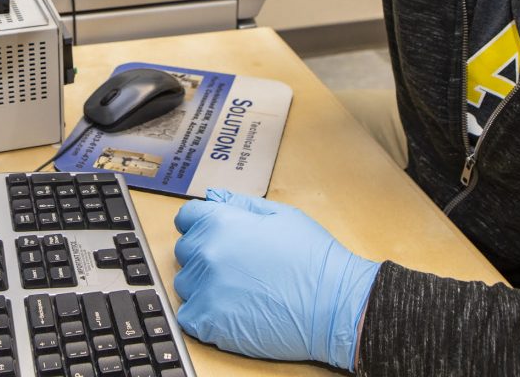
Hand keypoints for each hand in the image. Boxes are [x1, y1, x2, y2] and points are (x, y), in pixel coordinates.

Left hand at [173, 189, 379, 369]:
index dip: (201, 224)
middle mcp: (206, 253)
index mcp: (220, 223)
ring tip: (238, 291)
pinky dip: (204, 315)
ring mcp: (205, 289)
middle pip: (185, 251)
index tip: (214, 235)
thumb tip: (214, 197)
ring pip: (186, 284)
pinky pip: (189, 316)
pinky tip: (231, 312)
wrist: (334, 305)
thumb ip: (240, 204)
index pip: (186, 217)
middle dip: (204, 255)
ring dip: (203, 286)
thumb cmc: (313, 258)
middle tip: (235, 266)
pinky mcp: (208, 322)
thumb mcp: (280, 215)